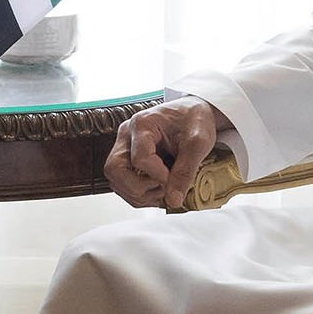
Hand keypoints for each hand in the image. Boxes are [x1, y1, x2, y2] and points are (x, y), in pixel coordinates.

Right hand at [104, 97, 227, 209]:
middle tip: (163, 188)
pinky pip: (123, 184)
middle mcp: (127, 135)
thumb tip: (173, 200)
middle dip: (139, 187)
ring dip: (139, 194)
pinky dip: (139, 194)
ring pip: (116, 180)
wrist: (193, 113)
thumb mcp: (198, 143)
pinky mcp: (127, 159)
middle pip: (115, 170)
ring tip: (164, 190)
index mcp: (142, 124)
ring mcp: (124, 147)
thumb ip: (185, 171)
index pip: (140, 159)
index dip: (158, 176)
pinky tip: (158, 191)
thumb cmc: (194, 120)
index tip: (175, 180)